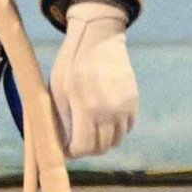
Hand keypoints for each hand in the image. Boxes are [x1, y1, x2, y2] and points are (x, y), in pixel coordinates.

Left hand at [51, 3, 137, 157]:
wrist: (99, 39)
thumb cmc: (71, 64)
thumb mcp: (58, 90)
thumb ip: (62, 119)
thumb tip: (61, 144)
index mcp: (86, 108)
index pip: (83, 147)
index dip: (73, 152)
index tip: (67, 147)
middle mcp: (108, 111)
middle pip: (101, 148)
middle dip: (87, 149)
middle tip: (78, 141)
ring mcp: (124, 107)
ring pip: (116, 141)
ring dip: (103, 141)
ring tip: (92, 131)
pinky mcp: (133, 102)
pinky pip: (127, 128)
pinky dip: (116, 130)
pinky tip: (105, 120)